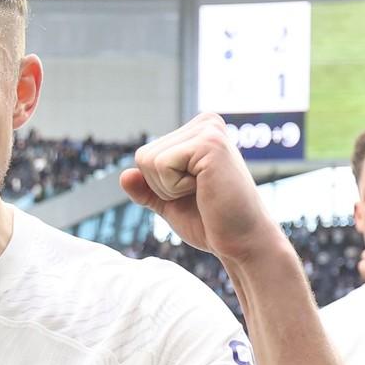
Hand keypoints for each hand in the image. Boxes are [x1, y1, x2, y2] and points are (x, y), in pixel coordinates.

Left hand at [118, 114, 279, 262]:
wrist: (241, 242)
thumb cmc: (212, 223)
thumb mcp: (170, 203)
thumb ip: (147, 189)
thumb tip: (123, 175)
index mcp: (198, 132)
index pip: (146, 156)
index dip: (159, 186)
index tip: (195, 193)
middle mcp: (205, 123)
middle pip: (143, 156)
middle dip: (162, 187)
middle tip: (199, 195)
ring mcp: (209, 129)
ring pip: (148, 160)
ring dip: (169, 188)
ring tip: (203, 192)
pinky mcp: (209, 142)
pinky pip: (161, 165)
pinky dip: (176, 187)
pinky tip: (205, 189)